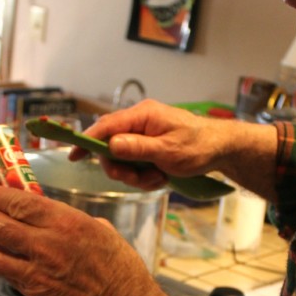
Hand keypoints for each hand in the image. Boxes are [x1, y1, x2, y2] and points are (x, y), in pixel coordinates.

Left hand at [0, 180, 166, 295]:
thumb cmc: (119, 268)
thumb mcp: (99, 229)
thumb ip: (71, 219)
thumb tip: (52, 214)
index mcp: (66, 221)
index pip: (16, 201)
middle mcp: (48, 243)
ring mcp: (39, 270)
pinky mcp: (36, 292)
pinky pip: (5, 274)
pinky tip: (1, 259)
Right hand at [69, 100, 277, 201]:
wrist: (221, 149)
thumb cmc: (198, 146)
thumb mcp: (168, 151)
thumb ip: (138, 148)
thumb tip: (110, 145)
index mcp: (142, 116)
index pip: (105, 126)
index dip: (87, 141)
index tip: (73, 155)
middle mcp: (139, 122)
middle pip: (111, 147)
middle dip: (121, 168)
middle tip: (138, 179)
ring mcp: (144, 135)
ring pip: (123, 160)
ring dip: (136, 175)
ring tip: (157, 178)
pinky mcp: (149, 147)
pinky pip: (136, 164)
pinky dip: (145, 176)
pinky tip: (161, 177)